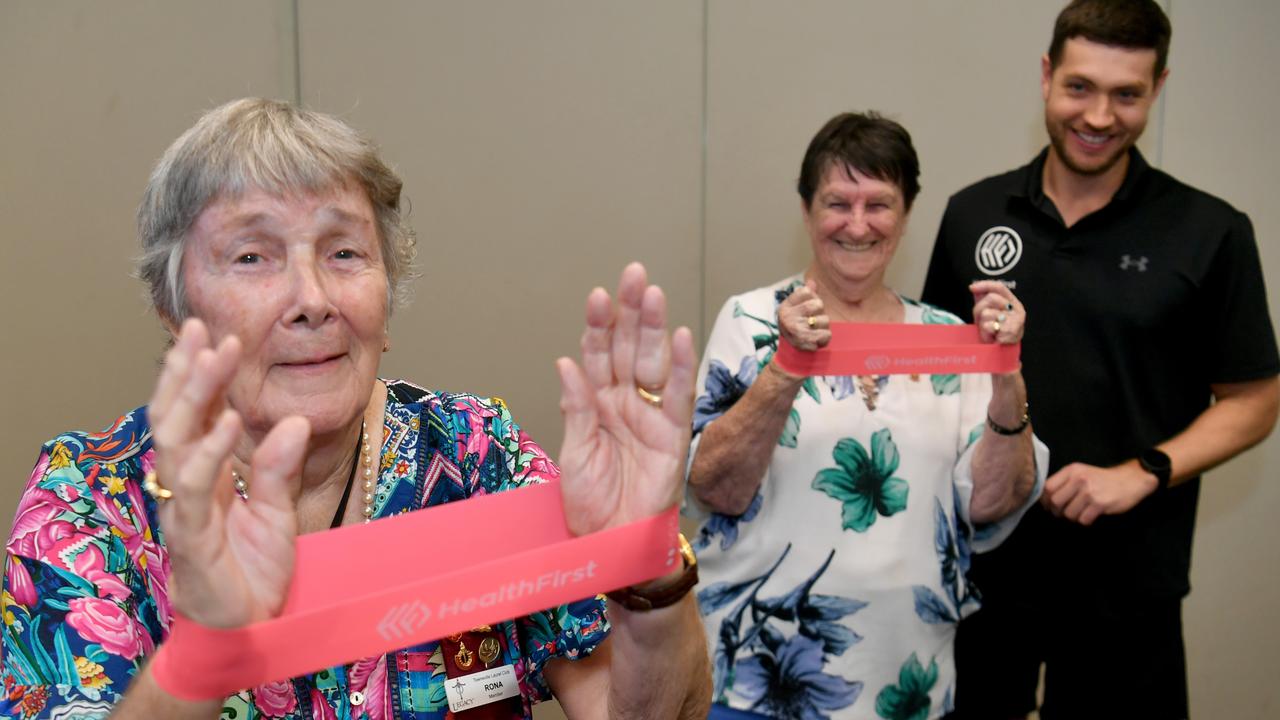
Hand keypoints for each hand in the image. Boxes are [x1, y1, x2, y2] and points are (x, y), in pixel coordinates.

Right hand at [147, 318, 308, 627]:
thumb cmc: (254, 573)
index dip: (200, 377)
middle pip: (176, 418)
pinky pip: (195, 487)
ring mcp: (185, 509)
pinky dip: (211, 452)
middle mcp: (188, 486)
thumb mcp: (279, 513)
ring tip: (213, 358)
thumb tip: (292, 420)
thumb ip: (280, 468)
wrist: (248, 630)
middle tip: (205, 330)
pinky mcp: (192, 537)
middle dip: (188, 371)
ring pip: (176, 441)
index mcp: (207, 477)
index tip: (215, 335)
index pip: (196, 416)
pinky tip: (227, 422)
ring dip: (195, 396)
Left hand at [555, 263, 696, 535]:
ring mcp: (650, 414)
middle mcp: (624, 401)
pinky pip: (679, 394)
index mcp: (596, 402)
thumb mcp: (574, 454)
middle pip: (627, 347)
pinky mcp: (673, 434)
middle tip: (633, 275)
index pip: (597, 354)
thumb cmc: (591, 503)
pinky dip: (682, 366)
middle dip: (630, 311)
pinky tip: (680, 336)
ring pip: (652, 362)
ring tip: (652, 294)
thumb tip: (566, 363)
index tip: (598, 296)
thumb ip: (577, 409)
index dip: (598, 325)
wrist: (613, 542)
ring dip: (653, 328)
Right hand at [776, 280, 830, 351]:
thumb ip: (805, 296)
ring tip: (814, 332)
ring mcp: (796, 329)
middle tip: (812, 322)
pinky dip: (825, 338)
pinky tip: (816, 340)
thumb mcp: (795, 310)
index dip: (812, 298)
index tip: (807, 309)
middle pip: (818, 304)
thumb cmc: (796, 328)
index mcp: (785, 307)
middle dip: (820, 313)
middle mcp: (788, 316)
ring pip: (825, 320)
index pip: (806, 291)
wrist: (790, 354)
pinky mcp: (806, 341)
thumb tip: (812, 281)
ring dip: (823, 327)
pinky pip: (827, 334)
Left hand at [969, 280, 1024, 344]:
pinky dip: (985, 333)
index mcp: (1013, 303)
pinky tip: (992, 338)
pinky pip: (988, 326)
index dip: (985, 285)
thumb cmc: (996, 332)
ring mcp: (1015, 321)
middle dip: (980, 309)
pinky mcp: (1010, 332)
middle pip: (991, 298)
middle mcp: (1017, 310)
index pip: (999, 287)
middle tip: (982, 321)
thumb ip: (984, 300)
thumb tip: (973, 287)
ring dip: (983, 324)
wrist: (1002, 353)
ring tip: (989, 331)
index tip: (971, 288)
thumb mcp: (990, 314)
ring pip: (987, 313)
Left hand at [1041, 461, 1157, 525]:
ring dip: (1073, 517)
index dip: (1045, 500)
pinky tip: (1091, 515)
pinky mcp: (1099, 504)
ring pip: (1068, 513)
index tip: (1049, 506)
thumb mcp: (1082, 472)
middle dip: (1057, 511)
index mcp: (1072, 470)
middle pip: (1055, 502)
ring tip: (1081, 512)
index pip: (1047, 487)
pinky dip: (1085, 521)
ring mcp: (1089, 492)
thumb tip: (1046, 499)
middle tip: (1065, 512)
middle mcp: (1079, 479)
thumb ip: (1064, 482)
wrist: (1131, 479)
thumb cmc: (1103, 479)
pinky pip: (1083, 520)